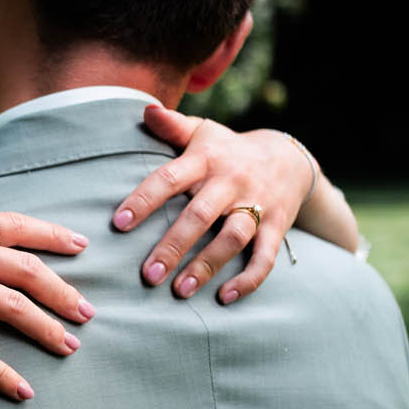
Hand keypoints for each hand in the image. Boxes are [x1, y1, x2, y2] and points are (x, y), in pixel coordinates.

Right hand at [0, 188, 93, 400]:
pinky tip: (23, 391)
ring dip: (46, 328)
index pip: (11, 225)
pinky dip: (2, 373)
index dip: (50, 235)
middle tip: (88, 311)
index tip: (81, 245)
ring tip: (71, 347)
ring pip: (11, 306)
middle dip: (62, 290)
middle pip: (24, 269)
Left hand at [109, 108, 311, 304]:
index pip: (169, 179)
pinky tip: (225, 297)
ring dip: (207, 266)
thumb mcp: (203, 132)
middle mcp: (231, 182)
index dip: (144, 200)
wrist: (290, 157)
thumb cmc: (228, 149)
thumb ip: (172, 126)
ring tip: (180, 291)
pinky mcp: (277, 226)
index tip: (118, 224)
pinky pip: (265, 256)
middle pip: (200, 215)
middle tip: (148, 275)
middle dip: (173, 245)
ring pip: (232, 238)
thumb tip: (145, 111)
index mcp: (206, 159)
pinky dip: (248, 279)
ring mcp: (257, 205)